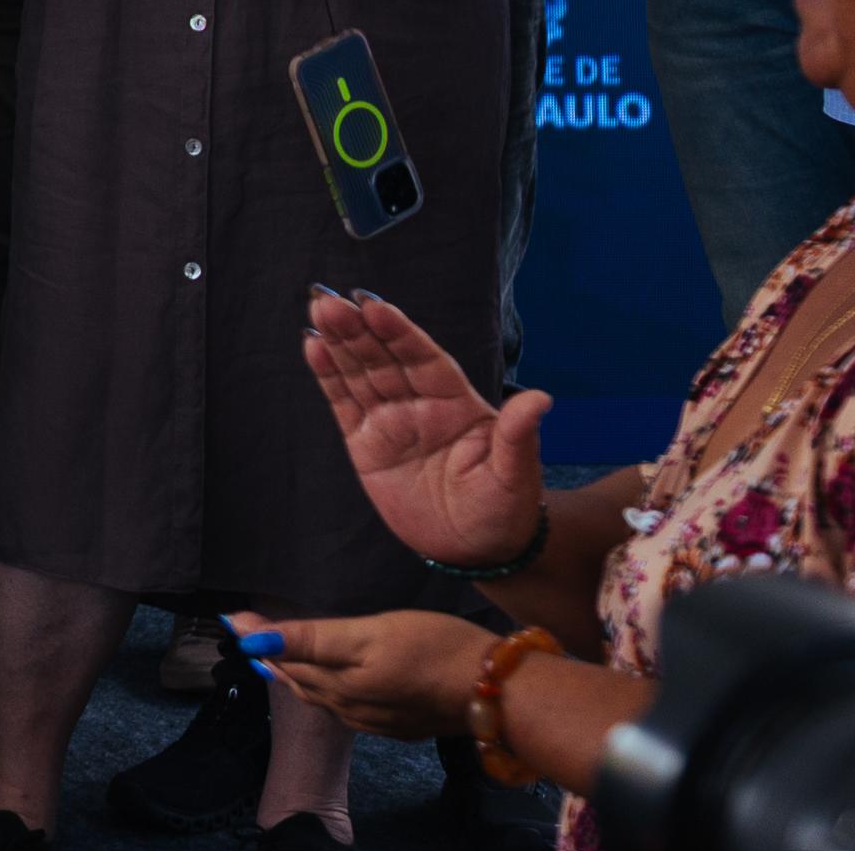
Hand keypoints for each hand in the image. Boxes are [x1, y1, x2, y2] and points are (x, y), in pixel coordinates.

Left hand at [227, 608, 496, 742]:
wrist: (498, 692)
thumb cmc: (434, 649)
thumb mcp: (367, 634)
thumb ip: (309, 639)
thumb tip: (253, 641)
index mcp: (338, 683)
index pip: (283, 658)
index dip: (257, 636)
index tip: (231, 616)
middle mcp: (350, 707)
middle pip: (299, 681)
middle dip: (270, 659)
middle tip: (248, 637)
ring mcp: (376, 719)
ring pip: (321, 698)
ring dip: (295, 678)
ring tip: (275, 662)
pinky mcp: (399, 723)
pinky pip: (347, 710)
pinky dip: (325, 693)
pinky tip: (331, 687)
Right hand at [302, 287, 549, 566]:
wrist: (474, 550)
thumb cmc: (503, 510)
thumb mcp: (515, 475)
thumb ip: (517, 435)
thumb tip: (541, 399)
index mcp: (456, 403)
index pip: (423, 359)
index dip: (399, 332)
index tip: (374, 306)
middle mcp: (420, 404)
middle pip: (385, 359)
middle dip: (358, 330)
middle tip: (332, 303)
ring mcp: (391, 421)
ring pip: (360, 373)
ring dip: (338, 343)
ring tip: (318, 311)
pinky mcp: (366, 444)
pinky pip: (344, 404)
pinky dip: (328, 376)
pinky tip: (313, 347)